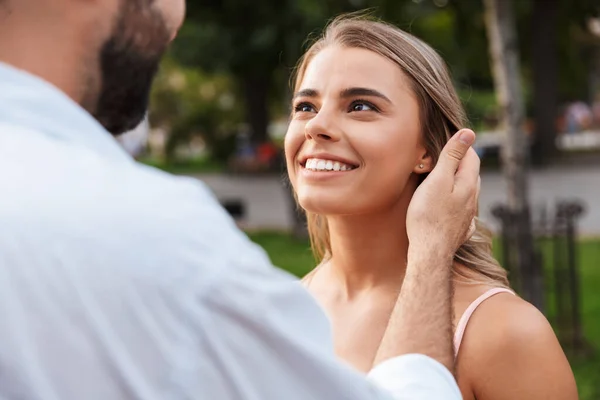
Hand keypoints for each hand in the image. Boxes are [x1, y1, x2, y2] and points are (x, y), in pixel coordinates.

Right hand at [407, 129, 479, 259]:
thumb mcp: (438, 180)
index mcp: (468, 183)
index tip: (447, 141)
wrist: (430, 251)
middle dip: (460, 163)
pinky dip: (457, 203)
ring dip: (459, 182)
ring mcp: (467, 216)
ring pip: (468, 193)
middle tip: (443, 157)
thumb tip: (468, 133)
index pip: (472, 157)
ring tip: (444, 178)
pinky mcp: (460, 230)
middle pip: (471, 174)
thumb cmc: (428, 215)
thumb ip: (452, 156)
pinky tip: (451, 207)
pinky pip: (463, 211)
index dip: (462, 146)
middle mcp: (472, 199)